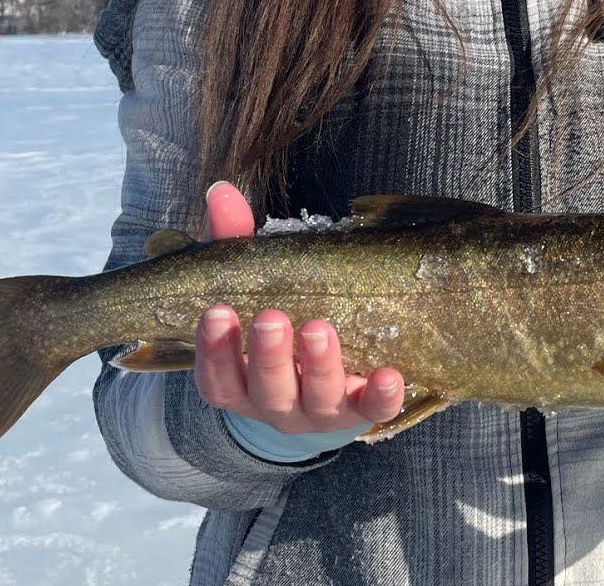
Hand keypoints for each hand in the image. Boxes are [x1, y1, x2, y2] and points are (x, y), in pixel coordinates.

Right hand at [192, 181, 405, 433]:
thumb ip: (235, 243)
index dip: (213, 350)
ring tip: (320, 329)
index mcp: (240, 380)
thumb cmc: (283, 314)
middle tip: (272, 318)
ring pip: (316, 402)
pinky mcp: (363, 411)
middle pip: (266, 391)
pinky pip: (374, 412)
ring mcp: (320, 412)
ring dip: (318, 368)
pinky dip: (380, 396)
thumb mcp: (255, 282)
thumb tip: (221, 191)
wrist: (335, 373)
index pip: (217, 376)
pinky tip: (389, 375)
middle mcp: (276, 404)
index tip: (216, 312)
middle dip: (267, 357)